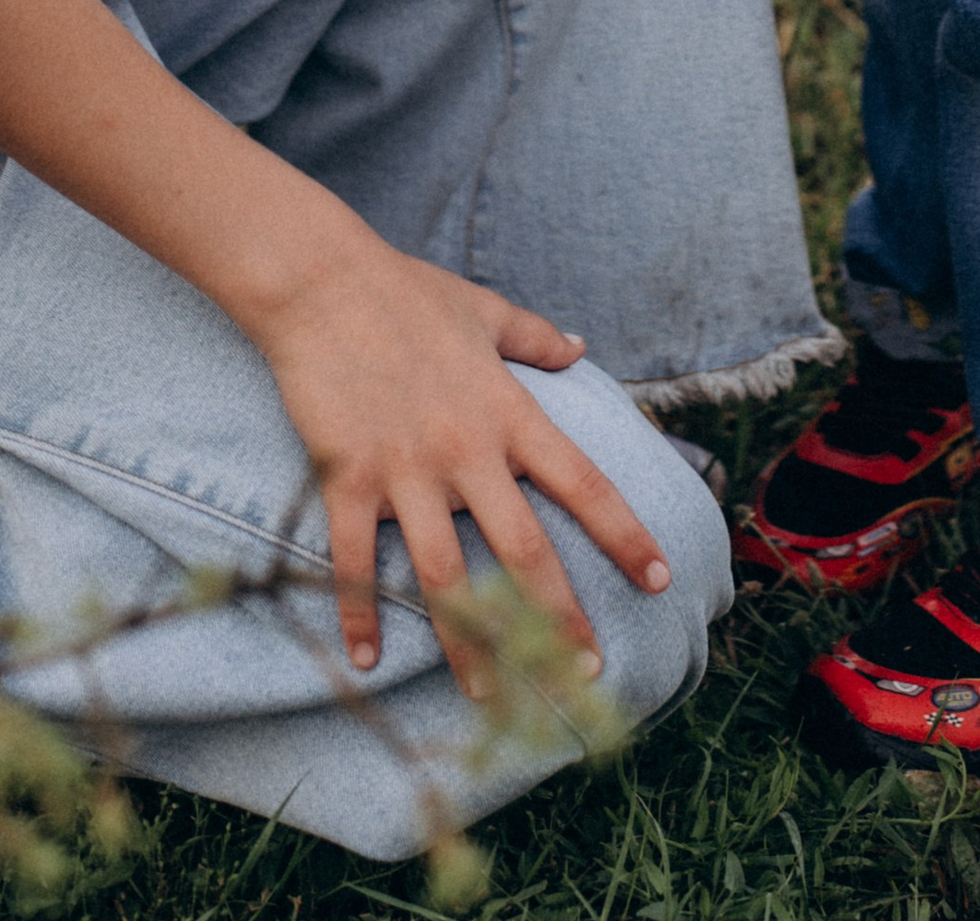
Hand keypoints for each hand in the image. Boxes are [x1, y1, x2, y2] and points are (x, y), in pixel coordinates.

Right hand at [257, 235, 672, 684]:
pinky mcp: (349, 477)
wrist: (321, 280)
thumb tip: (578, 347)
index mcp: (507, 412)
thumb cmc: (404, 290)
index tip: (658, 577)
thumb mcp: (482, 309)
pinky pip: (356, 560)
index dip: (623, 533)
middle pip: (525, 550)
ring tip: (492, 700)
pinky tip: (366, 661)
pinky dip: (360, 613)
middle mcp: (466, 450)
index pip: (582, 483)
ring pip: (447, 576)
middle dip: (559, 619)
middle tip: (587, 674)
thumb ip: (533, 336)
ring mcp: (406, 469)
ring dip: (471, 643)